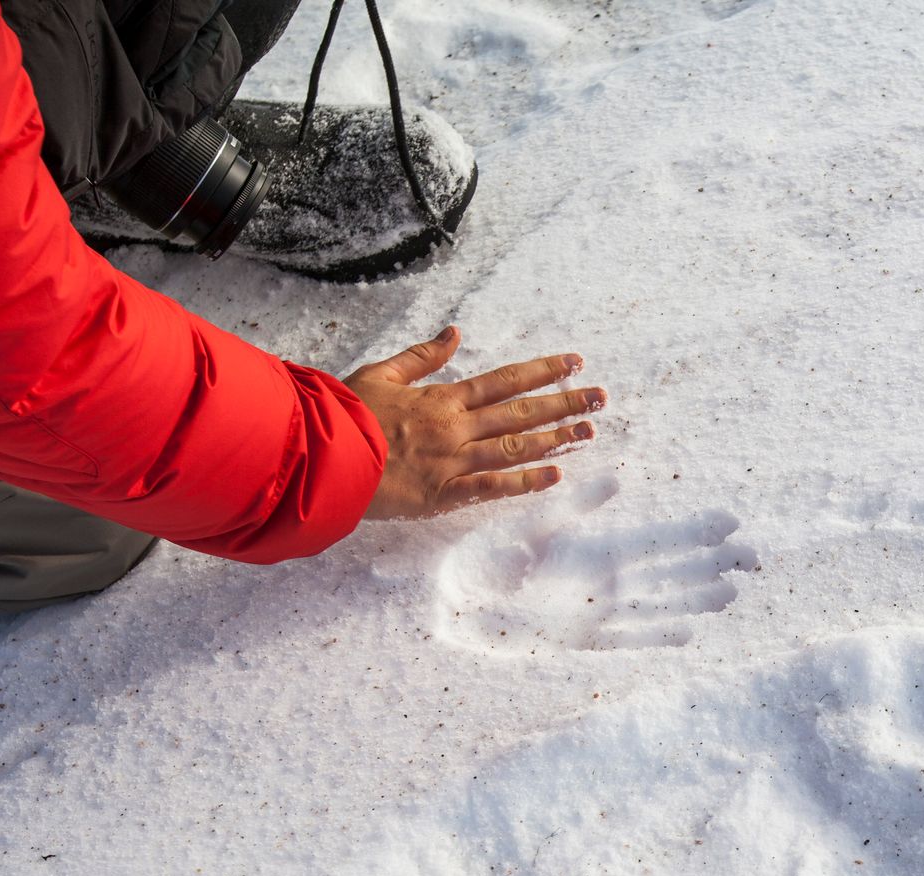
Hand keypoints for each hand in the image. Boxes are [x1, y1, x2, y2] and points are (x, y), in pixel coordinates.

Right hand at [347, 325, 604, 519]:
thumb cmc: (344, 415)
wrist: (322, 456)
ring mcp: (453, 461)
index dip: (542, 370)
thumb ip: (422, 356)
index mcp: (442, 398)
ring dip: (555, 438)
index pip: (504, 380)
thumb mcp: (380, 373)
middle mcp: (456, 427)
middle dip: (564, 402)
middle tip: (601, 397)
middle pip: (521, 412)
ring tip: (588, 431)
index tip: (574, 362)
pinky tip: (556, 475)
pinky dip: (525, 482)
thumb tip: (455, 331)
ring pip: (515, 447)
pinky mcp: (443, 494)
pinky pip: (492, 487)